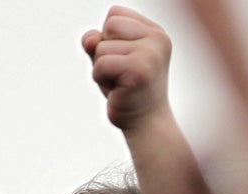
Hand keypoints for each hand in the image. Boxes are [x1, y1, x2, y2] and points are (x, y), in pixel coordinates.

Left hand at [82, 6, 172, 130]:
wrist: (146, 125)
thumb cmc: (128, 91)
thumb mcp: (110, 59)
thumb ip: (97, 42)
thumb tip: (90, 40)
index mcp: (155, 31)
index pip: (115, 14)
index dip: (109, 37)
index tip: (124, 60)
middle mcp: (157, 38)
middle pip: (109, 25)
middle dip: (104, 50)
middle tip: (121, 74)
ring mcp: (150, 53)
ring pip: (101, 47)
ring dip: (102, 68)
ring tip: (121, 84)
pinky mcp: (139, 70)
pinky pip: (100, 64)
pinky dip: (100, 79)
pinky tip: (117, 90)